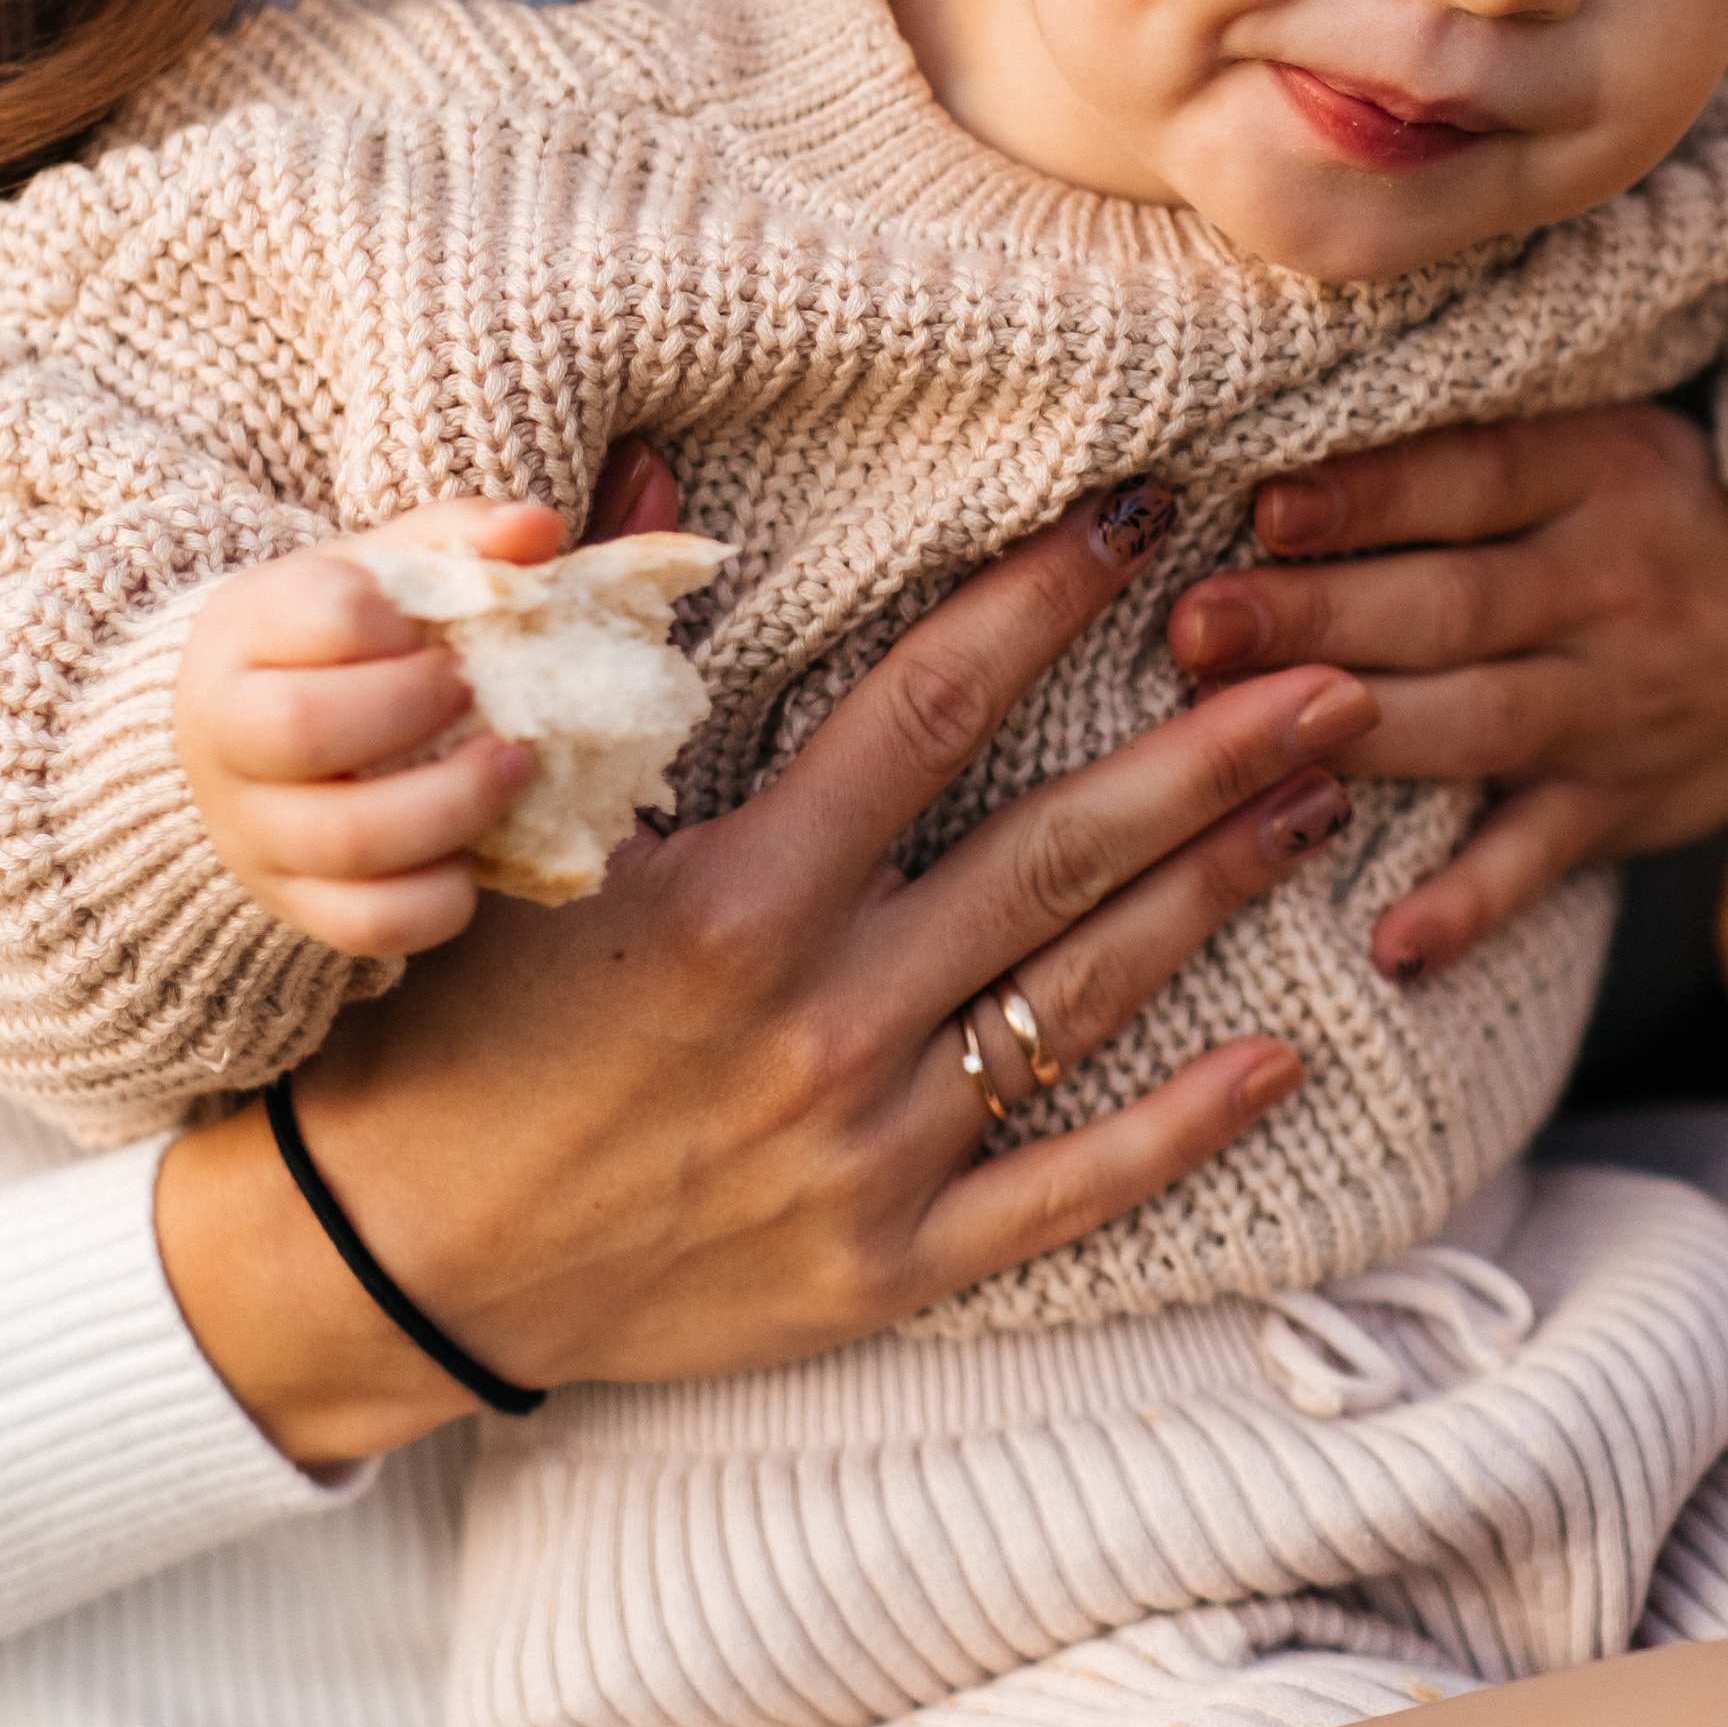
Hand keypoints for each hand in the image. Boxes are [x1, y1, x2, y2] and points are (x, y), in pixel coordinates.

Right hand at [158, 476, 1377, 1462]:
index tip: (1141, 519)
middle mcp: (822, 1016)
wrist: (391, 1264)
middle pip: (1056, 853)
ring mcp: (866, 1148)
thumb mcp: (515, 826)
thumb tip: (657, 461)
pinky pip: (1065, 1188)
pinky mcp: (884, 1262)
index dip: (1041, 600)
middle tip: (1336, 677)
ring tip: (1328, 805)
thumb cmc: (452, 1022)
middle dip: (1208, 755)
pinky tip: (1284, 1057)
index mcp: (735, 894)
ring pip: (1082, 997)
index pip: (926, 708)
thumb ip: (609, 644)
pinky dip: (1182, 1127)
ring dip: (1217, 896)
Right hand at [173, 499, 555, 955]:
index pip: (317, 610)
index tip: (440, 621)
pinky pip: (366, 924)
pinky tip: (475, 858)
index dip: (397, 615)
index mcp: (247, 628)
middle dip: (416, 706)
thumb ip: (460, 538)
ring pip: (345, 837)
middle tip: (476, 689)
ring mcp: (255, 830)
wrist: (239, 730)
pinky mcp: (292, 903)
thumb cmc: (330, 640)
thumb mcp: (377, 572)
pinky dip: (436, 900)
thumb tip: (540, 529)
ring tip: (514, 766)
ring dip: (451, 803)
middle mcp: (228, 735)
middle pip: (308, 727)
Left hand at [1165, 404, 1727, 979]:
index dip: (1371, 494)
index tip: (1262, 506)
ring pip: (1478, 724)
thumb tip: (1280, 454)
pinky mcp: (1619, 806)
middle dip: (1317, 619)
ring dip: (1356, 737)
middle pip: (1452, 605)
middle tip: (1198, 627)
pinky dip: (1468, 905)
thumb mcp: (1601, 444)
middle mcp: (1608, 589)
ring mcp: (1615, 707)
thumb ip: (1468, 447)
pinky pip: (1539, 862)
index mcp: (1599, 475)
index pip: (1474, 476)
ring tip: (1238, 744)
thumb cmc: (1663, 517)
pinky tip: (1391, 942)